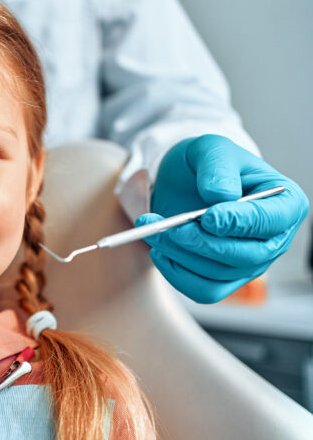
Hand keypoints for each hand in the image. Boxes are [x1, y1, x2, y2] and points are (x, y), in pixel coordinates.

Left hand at [136, 134, 308, 302]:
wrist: (184, 179)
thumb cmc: (207, 163)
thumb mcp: (211, 149)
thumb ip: (218, 168)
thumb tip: (221, 197)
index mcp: (285, 203)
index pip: (271, 222)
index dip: (240, 223)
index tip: (208, 217)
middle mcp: (273, 239)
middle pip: (246, 256)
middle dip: (203, 243)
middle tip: (170, 226)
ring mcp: (250, 263)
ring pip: (220, 275)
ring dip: (181, 255)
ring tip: (154, 230)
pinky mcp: (224, 278)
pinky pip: (204, 291)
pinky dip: (177, 275)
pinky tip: (160, 250)